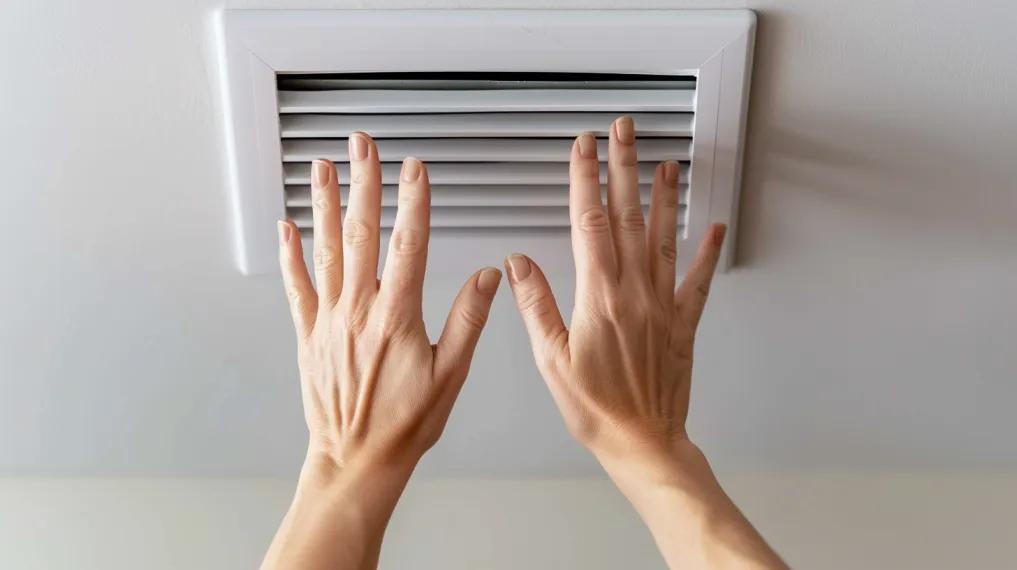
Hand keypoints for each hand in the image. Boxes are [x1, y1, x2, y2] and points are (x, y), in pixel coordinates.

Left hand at [265, 133, 500, 569]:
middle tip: (363, 147)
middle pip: (362, 234)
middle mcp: (358, 311)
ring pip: (326, 250)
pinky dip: (291, 255)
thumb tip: (489, 277)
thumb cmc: (405, 423)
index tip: (414, 168)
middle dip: (364, 184)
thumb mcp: (451, 375)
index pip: (408, 245)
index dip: (413, 202)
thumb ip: (468, 321)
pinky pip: (297, 287)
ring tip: (321, 167)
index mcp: (396, 317)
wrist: (357, 458)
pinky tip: (287, 226)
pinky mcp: (309, 336)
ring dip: (324, 205)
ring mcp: (329, 321)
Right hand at [504, 117, 724, 466]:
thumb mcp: (551, 360)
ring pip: (664, 238)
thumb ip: (536, 306)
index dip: (585, 179)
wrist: (643, 441)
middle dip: (623, 168)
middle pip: (629, 217)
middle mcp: (636, 293)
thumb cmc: (597, 409)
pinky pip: (698, 281)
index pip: (590, 223)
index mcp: (600, 298)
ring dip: (664, 198)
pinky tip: (712, 228)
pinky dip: (707, 252)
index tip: (583, 148)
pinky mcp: (683, 324)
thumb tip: (519, 264)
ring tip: (666, 164)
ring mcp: (663, 305)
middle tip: (623, 132)